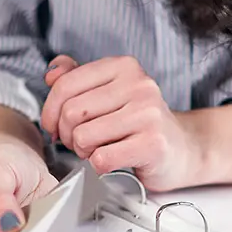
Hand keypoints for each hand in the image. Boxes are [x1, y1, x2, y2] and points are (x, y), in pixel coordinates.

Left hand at [41, 55, 204, 190]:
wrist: (180, 148)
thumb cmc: (138, 121)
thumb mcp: (107, 92)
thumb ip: (76, 78)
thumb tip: (51, 73)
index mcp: (123, 67)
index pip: (65, 85)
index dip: (50, 111)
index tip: (54, 126)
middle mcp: (139, 85)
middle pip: (71, 112)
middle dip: (67, 134)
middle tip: (80, 141)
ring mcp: (148, 114)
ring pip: (83, 136)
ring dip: (83, 151)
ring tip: (98, 149)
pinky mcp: (153, 144)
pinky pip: (101, 158)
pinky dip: (99, 165)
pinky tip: (112, 159)